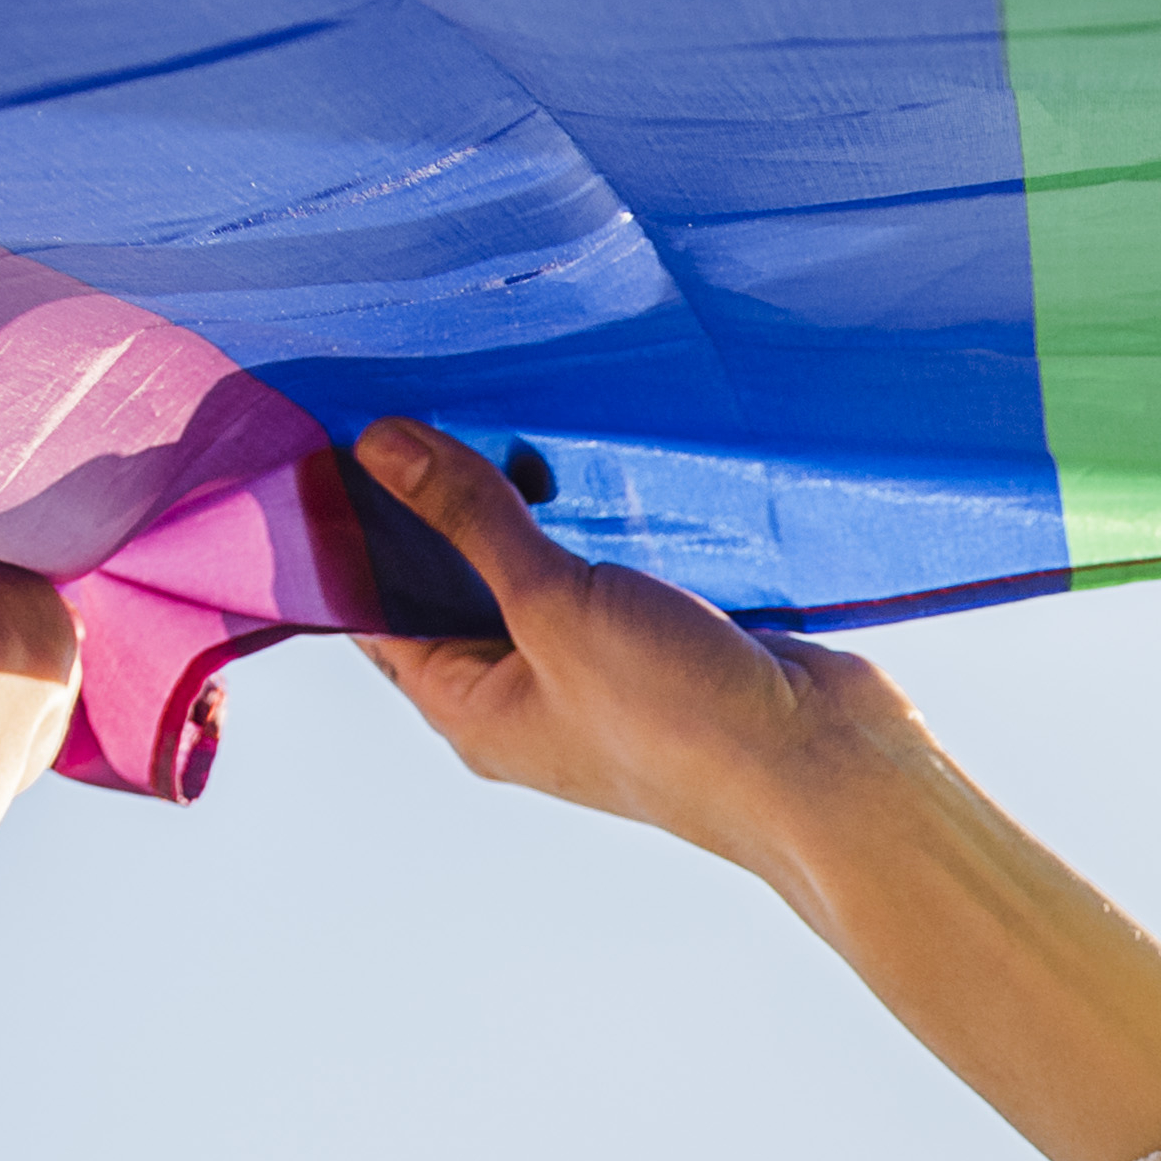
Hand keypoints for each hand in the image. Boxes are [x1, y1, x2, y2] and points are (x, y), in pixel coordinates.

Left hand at [340, 418, 928, 887]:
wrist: (828, 765)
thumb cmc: (681, 722)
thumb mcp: (556, 606)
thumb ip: (472, 520)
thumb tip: (380, 445)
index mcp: (473, 709)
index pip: (374, 611)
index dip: (349, 529)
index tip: (332, 434)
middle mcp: (527, 692)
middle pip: (454, 581)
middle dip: (440, 499)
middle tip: (418, 394)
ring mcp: (599, 664)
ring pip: (536, 563)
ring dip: (524, 497)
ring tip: (503, 404)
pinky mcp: (664, 636)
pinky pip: (608, 561)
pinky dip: (596, 510)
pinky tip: (590, 449)